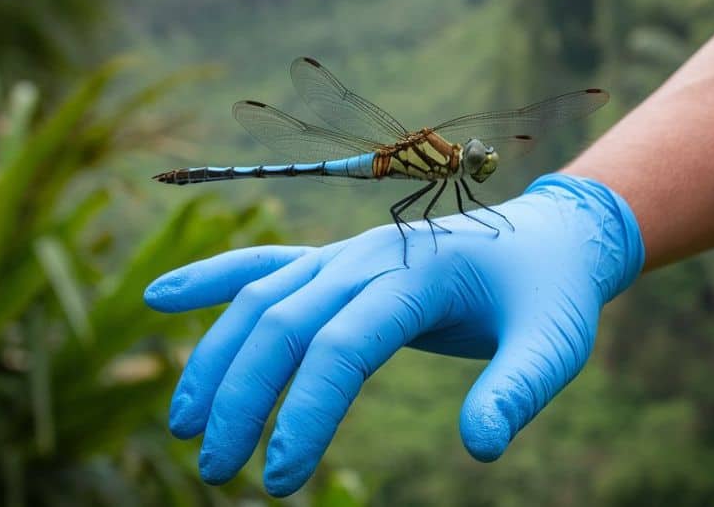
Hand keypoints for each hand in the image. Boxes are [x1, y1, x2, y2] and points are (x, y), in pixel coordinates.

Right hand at [144, 173, 643, 495]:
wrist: (553, 235)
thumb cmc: (551, 294)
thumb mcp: (552, 344)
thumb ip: (518, 390)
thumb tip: (479, 449)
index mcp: (420, 274)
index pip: (342, 343)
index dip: (305, 410)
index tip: (281, 477)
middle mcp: (372, 255)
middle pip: (284, 319)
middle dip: (241, 396)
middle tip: (217, 471)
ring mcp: (350, 253)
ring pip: (262, 296)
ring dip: (216, 355)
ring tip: (184, 425)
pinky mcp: (340, 262)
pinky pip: (267, 266)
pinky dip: (214, 279)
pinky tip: (160, 298)